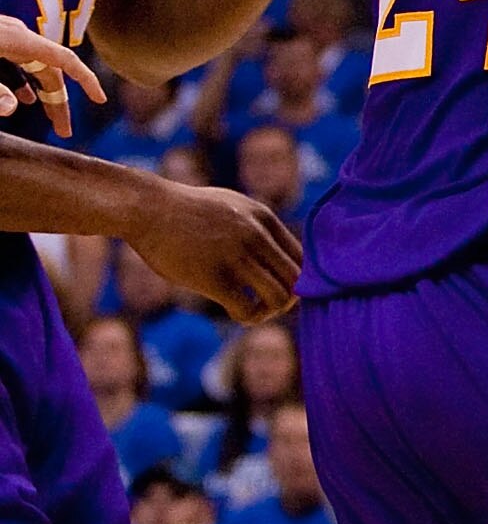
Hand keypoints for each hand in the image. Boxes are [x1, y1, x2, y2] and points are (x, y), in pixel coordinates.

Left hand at [0, 14, 103, 138]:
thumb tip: (12, 109)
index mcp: (20, 40)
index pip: (66, 60)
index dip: (87, 80)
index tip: (100, 100)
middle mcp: (19, 37)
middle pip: (51, 71)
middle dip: (59, 101)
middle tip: (64, 132)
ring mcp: (9, 36)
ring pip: (35, 68)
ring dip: (44, 93)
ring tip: (50, 119)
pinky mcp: (0, 39)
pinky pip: (20, 62)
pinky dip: (26, 81)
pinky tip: (25, 98)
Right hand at [127, 181, 301, 321]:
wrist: (147, 208)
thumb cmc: (186, 210)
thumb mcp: (231, 205)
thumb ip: (257, 227)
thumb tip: (275, 255)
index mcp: (264, 218)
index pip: (303, 258)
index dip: (297, 280)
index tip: (281, 288)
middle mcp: (257, 236)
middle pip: (296, 280)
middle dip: (288, 299)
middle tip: (270, 305)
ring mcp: (237, 256)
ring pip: (279, 297)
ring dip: (271, 312)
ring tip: (254, 311)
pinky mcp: (214, 277)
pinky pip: (247, 309)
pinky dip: (248, 318)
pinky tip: (236, 314)